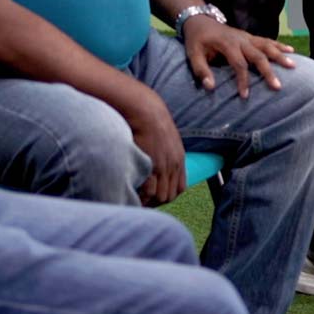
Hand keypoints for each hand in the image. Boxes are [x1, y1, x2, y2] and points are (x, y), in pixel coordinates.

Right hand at [123, 87, 186, 206]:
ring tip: (137, 199)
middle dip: (157, 202)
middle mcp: (174, 166)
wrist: (146, 111)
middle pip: (170, 196)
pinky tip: (134, 193)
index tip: (155, 196)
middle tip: (143, 201)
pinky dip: (142, 196)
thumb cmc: (151, 122)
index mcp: (179, 159)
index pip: (180, 188)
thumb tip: (157, 161)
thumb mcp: (166, 138)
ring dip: (149, 201)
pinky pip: (150, 191)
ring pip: (161, 197)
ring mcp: (164, 167)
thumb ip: (165, 152)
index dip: (168, 195)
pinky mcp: (152, 166)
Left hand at [182, 16, 297, 98]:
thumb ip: (201, 71)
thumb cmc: (196, 40)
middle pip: (258, 55)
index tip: (245, 95)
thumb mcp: (192, 54)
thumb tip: (211, 87)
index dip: (243, 80)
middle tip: (278, 86)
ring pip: (267, 45)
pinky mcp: (250, 37)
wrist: (200, 20)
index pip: (239, 64)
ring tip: (292, 65)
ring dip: (280, 55)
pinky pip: (267, 40)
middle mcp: (240, 39)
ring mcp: (247, 37)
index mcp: (227, 44)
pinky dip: (280, 45)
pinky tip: (291, 51)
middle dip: (268, 71)